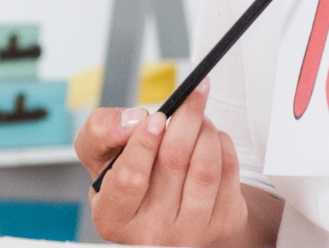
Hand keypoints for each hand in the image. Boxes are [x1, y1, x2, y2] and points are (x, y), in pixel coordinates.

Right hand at [76, 83, 248, 246]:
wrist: (165, 205)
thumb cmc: (128, 174)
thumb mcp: (99, 153)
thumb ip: (101, 130)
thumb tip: (134, 120)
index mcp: (112, 218)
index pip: (129, 178)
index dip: (144, 142)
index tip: (156, 117)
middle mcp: (150, 235)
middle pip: (174, 163)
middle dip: (185, 119)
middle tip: (191, 95)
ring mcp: (189, 234)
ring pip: (206, 168)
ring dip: (206, 129)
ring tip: (198, 116)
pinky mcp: (221, 225)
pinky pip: (229, 173)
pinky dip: (223, 144)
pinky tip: (210, 138)